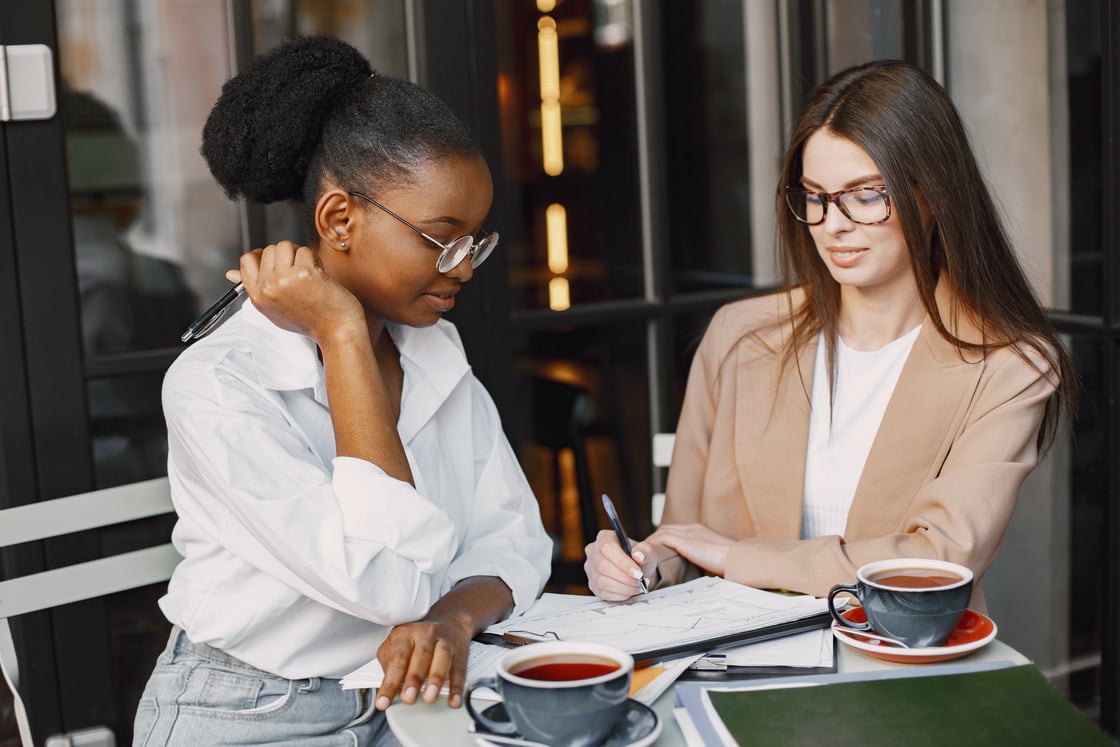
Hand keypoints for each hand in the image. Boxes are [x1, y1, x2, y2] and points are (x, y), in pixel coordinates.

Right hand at [229, 241, 364, 343]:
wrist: (337, 332)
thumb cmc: (310, 320)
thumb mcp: (275, 308)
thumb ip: (256, 288)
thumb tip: (231, 274)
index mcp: (258, 297)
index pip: (247, 261)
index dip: (263, 256)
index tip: (278, 263)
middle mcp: (267, 288)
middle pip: (269, 250)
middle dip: (287, 256)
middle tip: (300, 272)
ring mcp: (284, 280)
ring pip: (285, 246)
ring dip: (300, 254)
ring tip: (309, 273)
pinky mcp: (303, 273)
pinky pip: (305, 251)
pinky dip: (315, 260)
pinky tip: (320, 276)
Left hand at [374, 613, 472, 710]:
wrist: (449, 620)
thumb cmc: (418, 637)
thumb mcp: (397, 643)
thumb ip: (389, 664)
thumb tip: (387, 688)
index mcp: (405, 634)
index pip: (396, 659)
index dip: (390, 682)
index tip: (383, 702)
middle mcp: (425, 635)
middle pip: (420, 656)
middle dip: (414, 679)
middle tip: (408, 698)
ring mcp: (444, 642)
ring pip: (442, 658)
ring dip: (435, 680)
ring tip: (429, 697)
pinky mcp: (460, 652)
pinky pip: (459, 669)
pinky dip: (457, 686)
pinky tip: (453, 700)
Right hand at [584, 529, 658, 600]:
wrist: (637, 570)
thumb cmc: (640, 558)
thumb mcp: (648, 551)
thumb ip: (646, 550)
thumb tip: (638, 555)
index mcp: (605, 537)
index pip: (607, 547)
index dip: (622, 561)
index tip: (637, 572)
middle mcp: (593, 552)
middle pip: (603, 566)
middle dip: (625, 577)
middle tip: (640, 581)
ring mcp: (591, 569)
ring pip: (602, 581)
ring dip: (624, 587)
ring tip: (637, 586)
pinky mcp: (593, 585)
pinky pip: (603, 593)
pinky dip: (620, 594)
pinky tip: (629, 591)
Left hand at [647, 523, 733, 575]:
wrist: (739, 559)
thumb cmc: (732, 563)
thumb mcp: (714, 559)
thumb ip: (704, 561)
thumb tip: (700, 573)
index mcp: (701, 531)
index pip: (677, 531)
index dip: (665, 539)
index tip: (658, 550)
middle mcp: (694, 528)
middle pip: (667, 529)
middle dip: (655, 539)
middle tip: (646, 551)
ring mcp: (689, 533)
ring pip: (662, 532)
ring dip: (652, 542)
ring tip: (643, 553)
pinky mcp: (685, 541)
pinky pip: (662, 539)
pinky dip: (653, 544)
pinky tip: (648, 553)